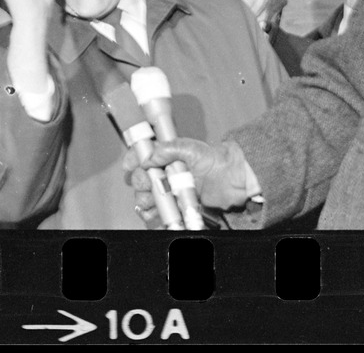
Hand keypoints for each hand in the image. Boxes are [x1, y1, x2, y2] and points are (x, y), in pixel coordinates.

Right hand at [123, 138, 251, 211]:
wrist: (233, 181)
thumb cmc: (214, 160)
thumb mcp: (191, 148)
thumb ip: (167, 150)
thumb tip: (148, 159)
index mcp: (163, 156)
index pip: (139, 156)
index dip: (131, 160)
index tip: (130, 166)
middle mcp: (162, 174)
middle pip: (139, 180)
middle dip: (141, 182)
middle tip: (154, 184)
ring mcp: (167, 192)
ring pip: (144, 199)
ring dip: (147, 201)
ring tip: (159, 200)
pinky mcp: (174, 208)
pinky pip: (155, 215)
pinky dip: (153, 216)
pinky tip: (159, 213)